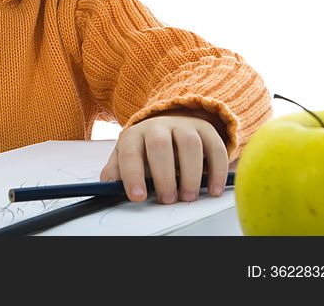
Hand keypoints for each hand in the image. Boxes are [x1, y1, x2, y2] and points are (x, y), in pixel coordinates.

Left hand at [99, 112, 228, 203]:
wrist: (171, 124)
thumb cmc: (147, 148)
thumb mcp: (128, 156)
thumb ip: (117, 171)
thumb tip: (106, 186)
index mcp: (135, 134)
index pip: (129, 152)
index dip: (132, 174)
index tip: (138, 197)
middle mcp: (158, 126)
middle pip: (159, 144)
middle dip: (163, 175)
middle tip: (167, 199)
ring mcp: (184, 126)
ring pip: (189, 143)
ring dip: (190, 173)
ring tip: (188, 196)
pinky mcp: (206, 130)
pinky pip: (215, 147)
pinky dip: (216, 170)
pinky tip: (213, 189)